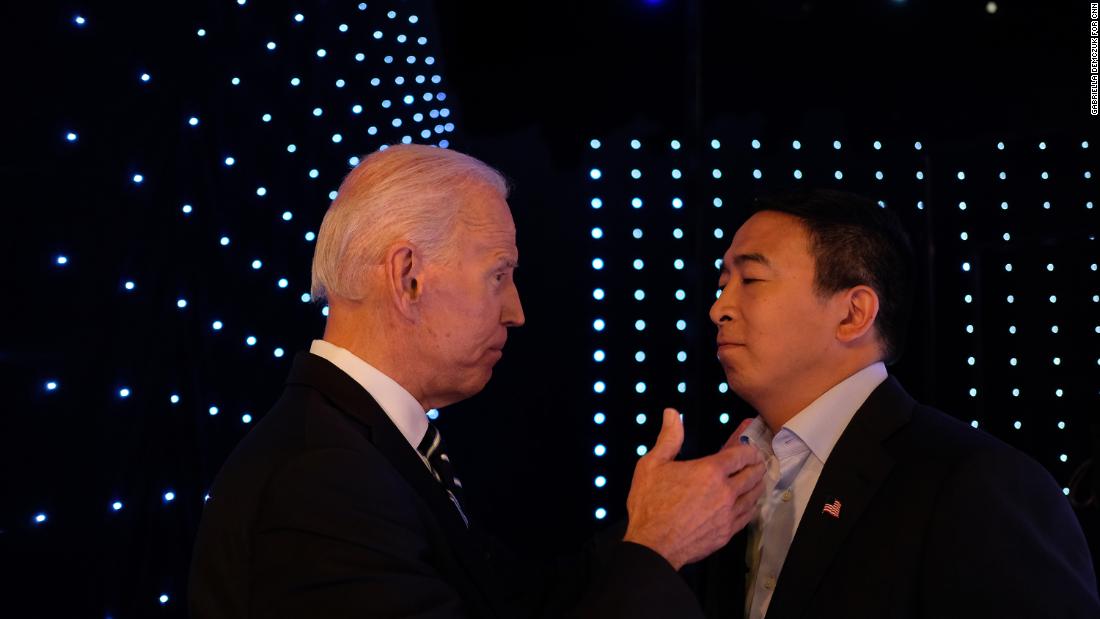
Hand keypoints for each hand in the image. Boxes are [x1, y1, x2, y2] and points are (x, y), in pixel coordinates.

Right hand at [623, 408, 765, 569]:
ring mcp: (728, 514)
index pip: (741, 455)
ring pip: (754, 495)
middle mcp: (725, 492)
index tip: (750, 446)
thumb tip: (672, 414)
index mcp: (710, 471)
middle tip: (757, 461)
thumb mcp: (652, 465)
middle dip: (757, 464)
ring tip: (756, 479)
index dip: (749, 448)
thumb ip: (668, 438)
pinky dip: (752, 505)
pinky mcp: (727, 532)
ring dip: (757, 484)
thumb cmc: (650, 504)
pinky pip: (748, 516)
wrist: (653, 545)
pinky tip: (749, 503)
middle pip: (753, 474)